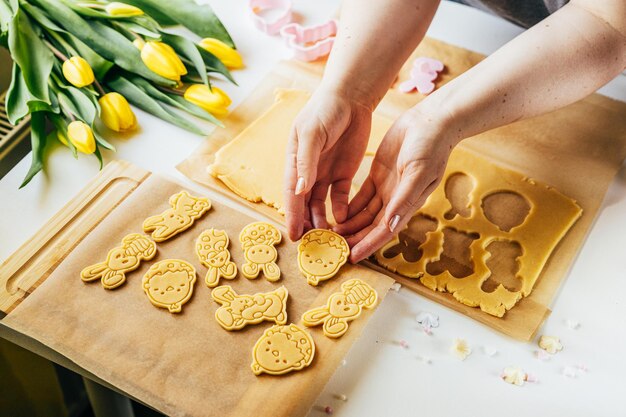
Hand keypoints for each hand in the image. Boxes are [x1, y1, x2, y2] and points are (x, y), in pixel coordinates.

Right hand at [284, 87, 372, 240]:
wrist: (351, 97)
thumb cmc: (325, 110)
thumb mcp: (312, 133)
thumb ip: (305, 162)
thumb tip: (298, 191)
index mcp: (294, 161)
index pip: (290, 193)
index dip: (291, 215)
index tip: (293, 235)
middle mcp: (307, 170)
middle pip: (303, 203)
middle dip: (305, 223)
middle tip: (310, 244)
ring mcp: (325, 172)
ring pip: (320, 204)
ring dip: (321, 220)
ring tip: (326, 237)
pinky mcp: (344, 173)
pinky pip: (339, 196)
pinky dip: (339, 209)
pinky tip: (342, 219)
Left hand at [334, 107, 454, 262]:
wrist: (431, 121)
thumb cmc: (431, 146)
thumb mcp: (418, 172)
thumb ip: (404, 199)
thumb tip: (391, 225)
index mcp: (407, 202)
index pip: (384, 231)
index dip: (369, 245)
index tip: (352, 257)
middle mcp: (396, 199)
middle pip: (372, 226)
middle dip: (355, 238)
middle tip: (334, 248)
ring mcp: (387, 188)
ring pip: (364, 214)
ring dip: (350, 225)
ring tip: (330, 235)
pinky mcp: (378, 175)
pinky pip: (361, 197)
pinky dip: (350, 207)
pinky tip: (336, 215)